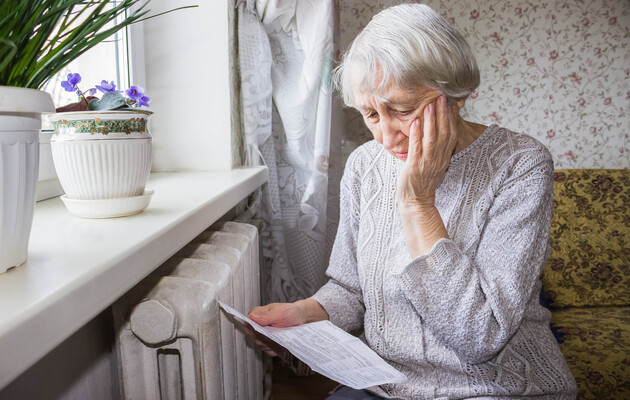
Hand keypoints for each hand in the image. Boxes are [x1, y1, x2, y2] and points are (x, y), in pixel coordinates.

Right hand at [247, 299, 328, 355]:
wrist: (302, 319)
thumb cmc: (290, 312)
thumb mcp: (279, 312)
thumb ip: (265, 316)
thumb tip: (251, 317)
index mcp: (256, 315)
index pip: (247, 326)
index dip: (254, 331)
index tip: (265, 331)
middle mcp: (257, 327)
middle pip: (254, 338)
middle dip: (266, 338)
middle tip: (277, 332)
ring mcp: (263, 337)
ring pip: (262, 346)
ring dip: (272, 343)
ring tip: (282, 336)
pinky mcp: (270, 345)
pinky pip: (269, 351)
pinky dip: (276, 348)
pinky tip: (283, 342)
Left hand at [396, 95, 458, 210]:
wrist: (416, 201)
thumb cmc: (422, 182)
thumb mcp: (433, 164)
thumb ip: (436, 149)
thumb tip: (435, 133)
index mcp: (444, 157)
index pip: (452, 134)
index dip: (451, 118)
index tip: (450, 103)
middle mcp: (439, 158)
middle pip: (445, 133)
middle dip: (443, 114)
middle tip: (442, 97)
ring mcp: (427, 162)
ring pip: (432, 139)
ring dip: (431, 121)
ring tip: (429, 105)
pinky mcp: (415, 167)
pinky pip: (417, 148)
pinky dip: (417, 135)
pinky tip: (416, 123)